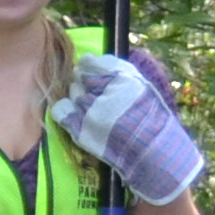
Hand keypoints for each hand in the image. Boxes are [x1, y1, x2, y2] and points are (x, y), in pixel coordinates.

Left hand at [48, 54, 205, 206]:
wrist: (153, 154)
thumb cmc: (151, 119)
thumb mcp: (142, 88)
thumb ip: (119, 73)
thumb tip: (91, 60)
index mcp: (123, 79)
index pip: (91, 63)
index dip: (90, 68)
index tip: (92, 74)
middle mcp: (104, 93)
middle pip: (79, 78)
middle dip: (84, 83)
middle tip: (94, 93)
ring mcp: (90, 111)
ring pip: (71, 93)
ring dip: (78, 97)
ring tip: (91, 107)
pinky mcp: (80, 129)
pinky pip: (61, 111)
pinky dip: (64, 109)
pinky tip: (73, 114)